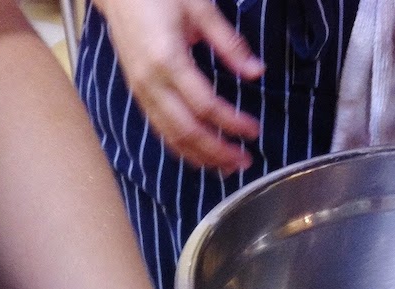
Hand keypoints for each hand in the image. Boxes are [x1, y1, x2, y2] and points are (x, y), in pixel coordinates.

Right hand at [93, 0, 263, 172]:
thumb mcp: (200, 8)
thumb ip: (229, 43)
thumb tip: (256, 72)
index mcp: (168, 60)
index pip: (205, 105)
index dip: (231, 123)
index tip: (253, 130)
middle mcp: (151, 83)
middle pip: (187, 131)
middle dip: (217, 151)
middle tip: (244, 162)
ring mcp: (141, 92)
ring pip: (172, 137)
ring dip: (200, 157)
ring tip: (226, 167)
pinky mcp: (137, 94)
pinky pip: (160, 130)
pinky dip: (181, 147)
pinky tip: (199, 154)